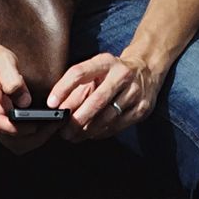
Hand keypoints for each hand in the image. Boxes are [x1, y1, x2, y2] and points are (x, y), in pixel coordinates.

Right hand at [0, 39, 56, 154]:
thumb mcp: (2, 61)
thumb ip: (12, 79)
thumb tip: (25, 101)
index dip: (18, 128)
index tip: (37, 124)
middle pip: (9, 140)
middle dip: (34, 137)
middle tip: (55, 125)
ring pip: (13, 143)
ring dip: (34, 139)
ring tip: (53, 126)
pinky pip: (14, 139)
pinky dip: (30, 136)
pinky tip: (44, 126)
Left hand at [47, 49, 161, 142]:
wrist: (147, 69)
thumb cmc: (112, 73)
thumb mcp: (95, 72)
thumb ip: (76, 88)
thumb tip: (56, 108)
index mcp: (106, 62)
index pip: (79, 73)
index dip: (63, 88)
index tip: (51, 104)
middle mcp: (122, 75)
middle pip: (96, 100)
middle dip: (77, 119)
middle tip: (64, 131)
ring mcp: (135, 92)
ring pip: (107, 117)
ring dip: (87, 130)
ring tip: (74, 136)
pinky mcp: (142, 108)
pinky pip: (117, 126)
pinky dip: (101, 133)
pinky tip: (91, 134)